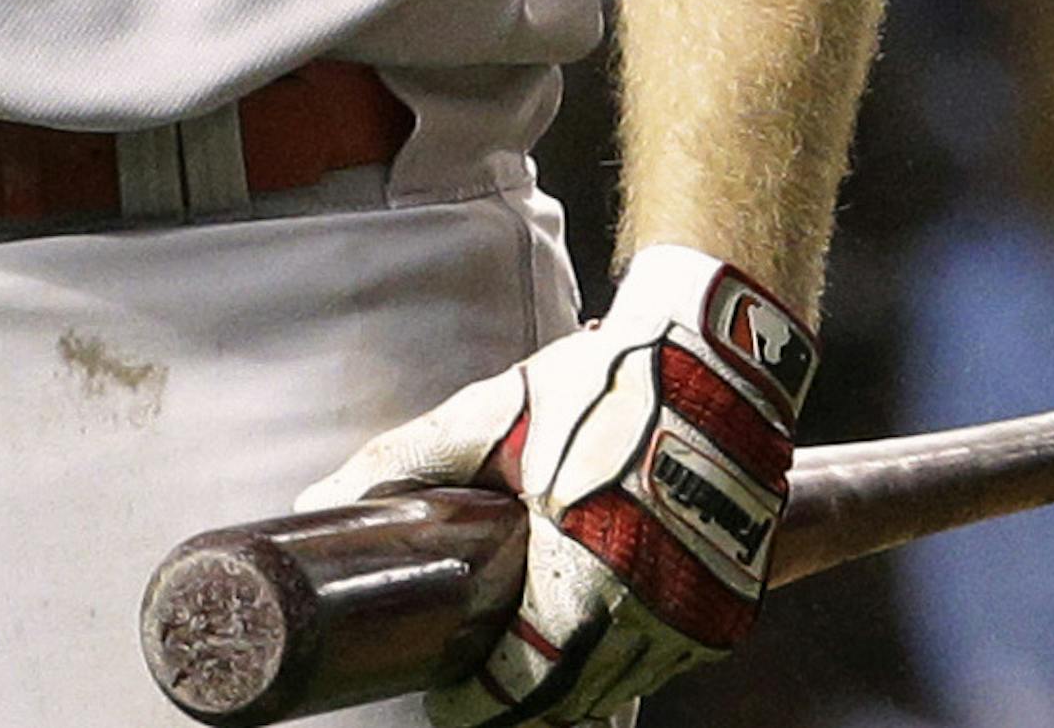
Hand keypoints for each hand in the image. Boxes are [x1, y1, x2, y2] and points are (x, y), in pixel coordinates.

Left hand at [295, 245, 814, 724]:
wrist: (716, 360)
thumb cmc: (604, 385)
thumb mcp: (496, 415)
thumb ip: (408, 459)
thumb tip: (324, 497)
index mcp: (583, 576)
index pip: (521, 687)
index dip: (476, 702)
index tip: (447, 694)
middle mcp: (648, 614)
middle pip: (571, 699)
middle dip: (520, 699)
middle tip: (481, 677)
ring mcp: (696, 617)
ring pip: (622, 685)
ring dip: (575, 682)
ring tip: (531, 655)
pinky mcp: (730, 606)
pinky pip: (667, 660)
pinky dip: (628, 658)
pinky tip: (595, 632)